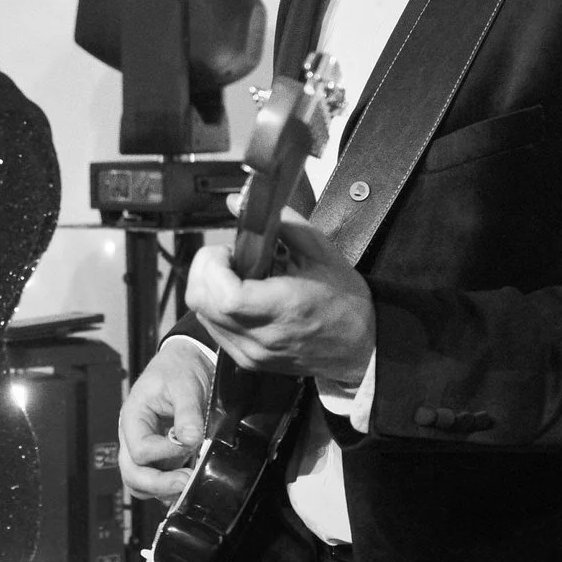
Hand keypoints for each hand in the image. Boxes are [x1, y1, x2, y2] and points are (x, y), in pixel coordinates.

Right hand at [117, 339, 213, 501]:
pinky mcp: (158, 456)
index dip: (166, 453)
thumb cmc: (178, 369)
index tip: (189, 444)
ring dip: (163, 489)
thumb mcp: (185, 385)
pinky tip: (186, 482)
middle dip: (160, 483)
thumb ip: (188, 413)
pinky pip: (155, 480)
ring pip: (140, 483)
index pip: (140, 450)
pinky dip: (169, 488)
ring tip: (187, 484)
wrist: (186, 363)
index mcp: (133, 417)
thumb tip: (190, 438)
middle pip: (132, 474)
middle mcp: (133, 436)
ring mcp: (144, 448)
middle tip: (186, 482)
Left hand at [188, 208, 374, 389]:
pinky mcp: (246, 360)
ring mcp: (249, 353)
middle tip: (233, 259)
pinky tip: (243, 296)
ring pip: (200, 314)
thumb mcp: (321, 252)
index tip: (232, 249)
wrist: (360, 349)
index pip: (222, 294)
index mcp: (281, 309)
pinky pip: (213, 328)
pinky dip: (217, 307)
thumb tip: (238, 201)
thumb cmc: (346, 303)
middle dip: (206, 270)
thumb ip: (280, 222)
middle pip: (200, 302)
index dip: (214, 264)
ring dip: (210, 287)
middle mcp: (259, 337)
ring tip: (241, 278)